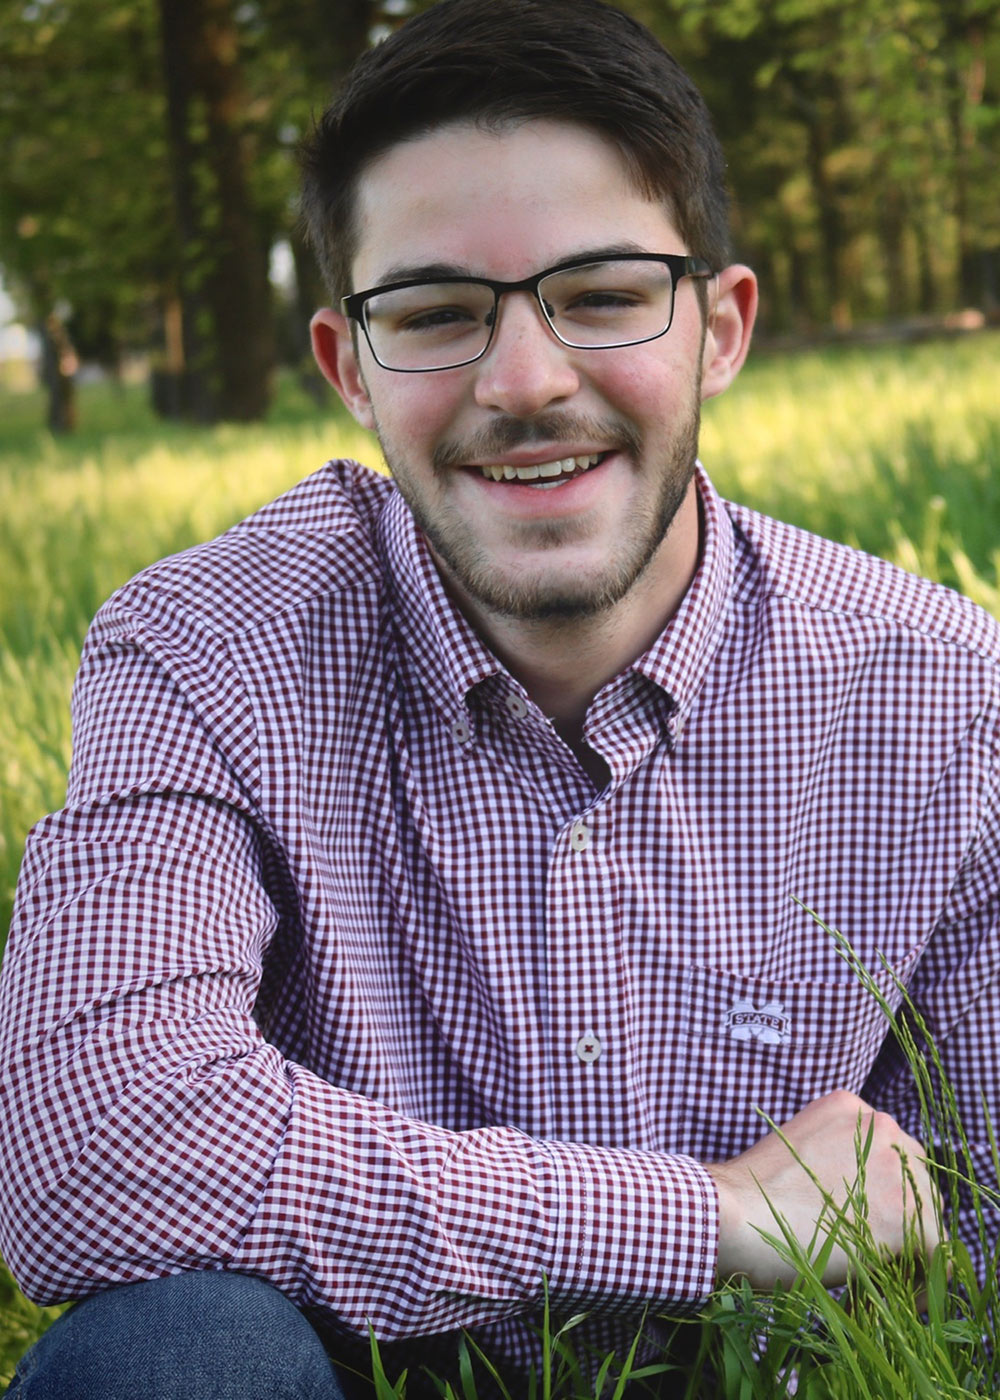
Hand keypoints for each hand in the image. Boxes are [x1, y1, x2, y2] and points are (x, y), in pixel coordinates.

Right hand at [707, 1090, 942, 1288]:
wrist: (731, 1215)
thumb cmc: (749, 1198)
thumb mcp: (794, 1156)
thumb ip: (832, 1163)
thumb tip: (859, 1203)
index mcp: (849, 1108)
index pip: (886, 1154)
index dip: (875, 1196)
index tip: (852, 1226)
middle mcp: (880, 1126)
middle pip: (913, 1182)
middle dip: (893, 1221)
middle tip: (859, 1257)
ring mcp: (897, 1168)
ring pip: (927, 1216)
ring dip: (904, 1250)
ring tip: (865, 1278)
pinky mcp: (908, 1216)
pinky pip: (938, 1252)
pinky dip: (922, 1281)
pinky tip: (885, 1297)